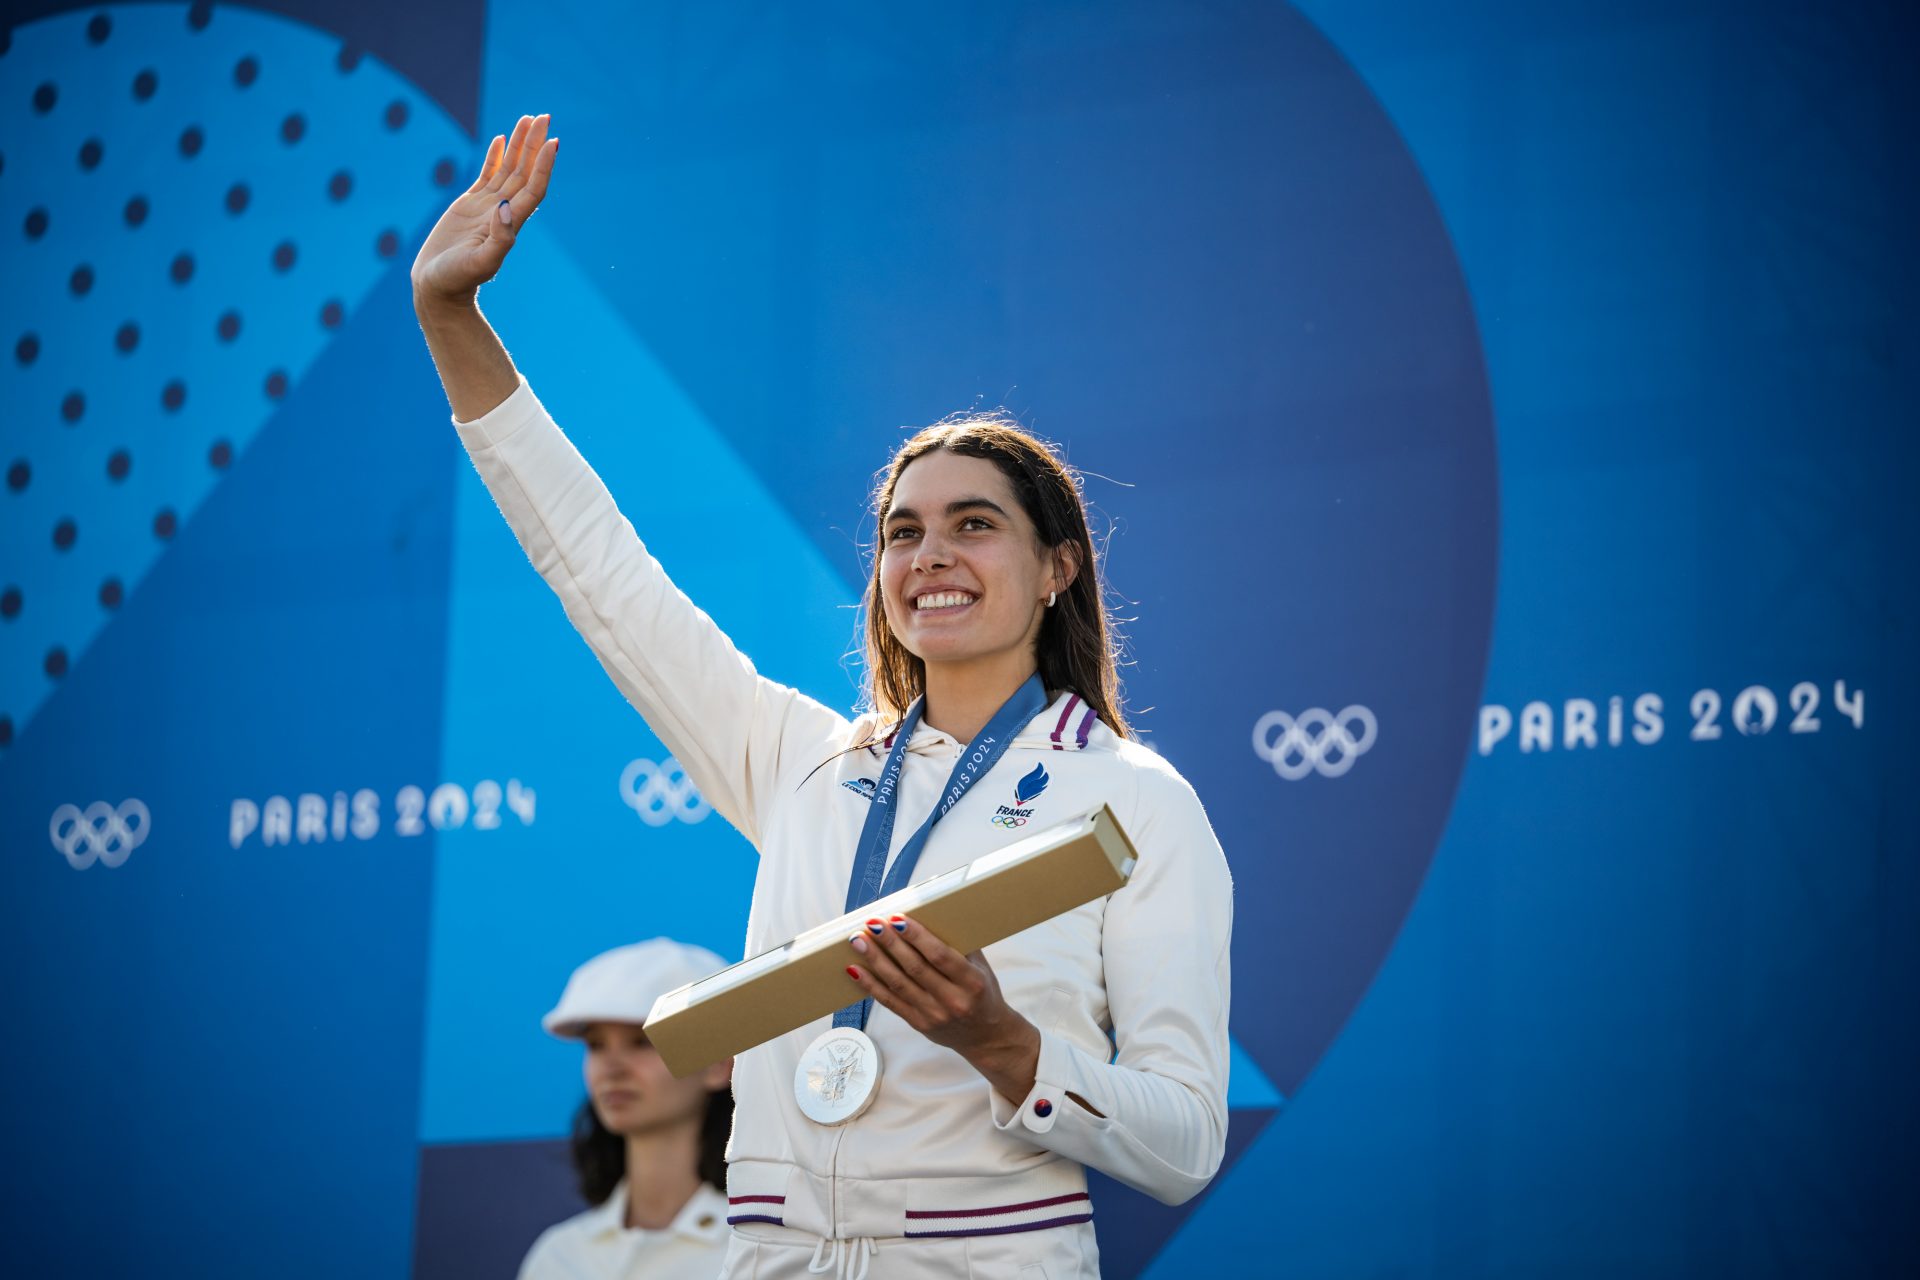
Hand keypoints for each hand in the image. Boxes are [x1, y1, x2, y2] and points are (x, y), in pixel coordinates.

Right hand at [410, 113, 557, 307]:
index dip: (544, 165)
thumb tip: (507, 209)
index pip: (533, 188)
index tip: (553, 141)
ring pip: (507, 169)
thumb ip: (498, 239)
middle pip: (524, 172)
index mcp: (509, 223)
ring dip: (519, 145)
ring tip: (528, 119)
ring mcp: (487, 207)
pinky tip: (501, 140)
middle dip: (534, 144)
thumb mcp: (480, 263)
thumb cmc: (457, 280)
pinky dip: (495, 156)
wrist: (438, 288)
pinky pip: (487, 175)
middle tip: (545, 117)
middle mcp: (502, 211)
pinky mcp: (470, 206)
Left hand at [846, 916, 1040, 1100]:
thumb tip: (932, 915)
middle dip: (890, 943)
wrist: (985, 1036)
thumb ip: (961, 945)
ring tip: (859, 941)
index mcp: (971, 982)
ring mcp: (933, 1015)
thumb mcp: (982, 968)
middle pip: (915, 968)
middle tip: (873, 923)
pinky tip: (856, 969)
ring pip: (898, 984)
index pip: (940, 956)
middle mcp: (952, 1000)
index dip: (917, 937)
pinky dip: (871, 985)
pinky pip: (890, 1002)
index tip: (898, 919)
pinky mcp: (918, 1024)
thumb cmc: (983, 994)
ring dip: (876, 960)